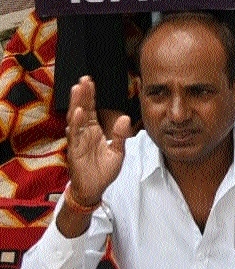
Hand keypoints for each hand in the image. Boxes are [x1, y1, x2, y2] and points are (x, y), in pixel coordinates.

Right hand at [64, 77, 130, 204]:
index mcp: (93, 131)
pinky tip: (78, 112)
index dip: (90, 96)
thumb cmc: (103, 170)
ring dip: (77, 104)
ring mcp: (78, 141)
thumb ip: (120, 135)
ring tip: (78, 89)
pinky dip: (76, 124)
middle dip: (82, 95)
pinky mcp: (75, 151)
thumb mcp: (118, 151)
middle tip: (84, 79)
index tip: (90, 81)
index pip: (92, 110)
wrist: (94, 189)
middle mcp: (84, 133)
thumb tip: (125, 118)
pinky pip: (75, 136)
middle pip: (82, 110)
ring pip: (76, 119)